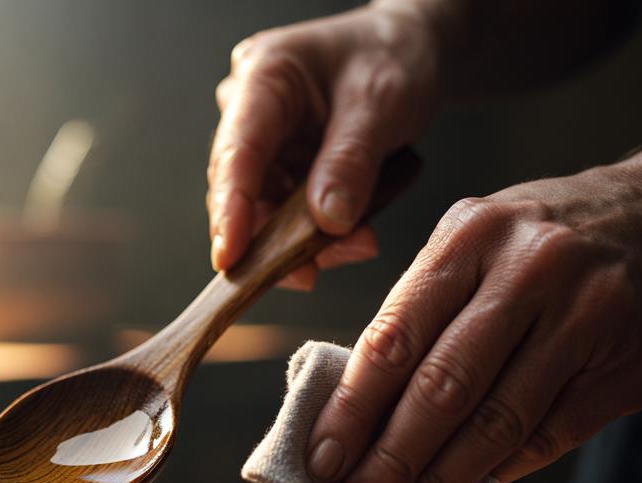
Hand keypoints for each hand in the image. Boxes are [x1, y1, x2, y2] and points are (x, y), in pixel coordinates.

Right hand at [208, 3, 440, 288]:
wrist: (411, 51)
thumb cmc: (392, 57)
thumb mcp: (381, 102)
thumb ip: (352, 161)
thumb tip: (327, 223)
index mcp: (263, 76)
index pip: (237, 150)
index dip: (230, 208)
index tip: (231, 257)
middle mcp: (250, 110)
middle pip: (242, 188)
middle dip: (275, 236)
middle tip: (312, 272)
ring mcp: (264, 141)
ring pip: (264, 209)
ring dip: (303, 240)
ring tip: (358, 245)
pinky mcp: (281, 167)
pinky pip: (286, 214)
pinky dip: (318, 233)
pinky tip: (353, 237)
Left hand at [306, 157, 641, 482]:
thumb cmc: (539, 244)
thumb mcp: (473, 244)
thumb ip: (419, 313)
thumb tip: (355, 413)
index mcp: (469, 236)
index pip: (395, 336)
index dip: (352, 408)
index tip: (319, 460)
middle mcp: (528, 270)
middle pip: (443, 386)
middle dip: (389, 459)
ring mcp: (584, 318)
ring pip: (497, 420)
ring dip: (439, 481)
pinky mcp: (625, 367)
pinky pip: (549, 435)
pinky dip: (498, 471)